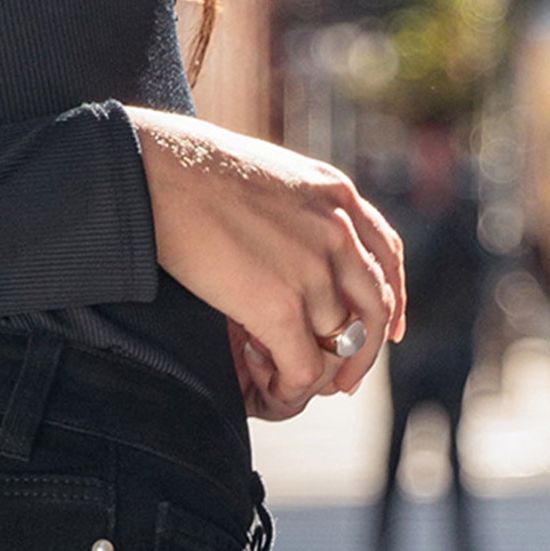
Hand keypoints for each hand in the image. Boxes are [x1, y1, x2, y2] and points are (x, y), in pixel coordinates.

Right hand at [127, 110, 405, 410]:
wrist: (157, 172)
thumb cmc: (190, 168)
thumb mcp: (270, 175)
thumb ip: (298, 206)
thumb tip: (292, 235)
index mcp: (337, 195)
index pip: (387, 255)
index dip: (392, 300)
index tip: (388, 331)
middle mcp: (338, 231)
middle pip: (374, 307)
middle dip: (365, 351)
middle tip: (348, 380)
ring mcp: (314, 270)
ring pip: (340, 343)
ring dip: (317, 367)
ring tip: (282, 371)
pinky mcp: (280, 306)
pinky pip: (304, 367)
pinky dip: (290, 382)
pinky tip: (264, 376)